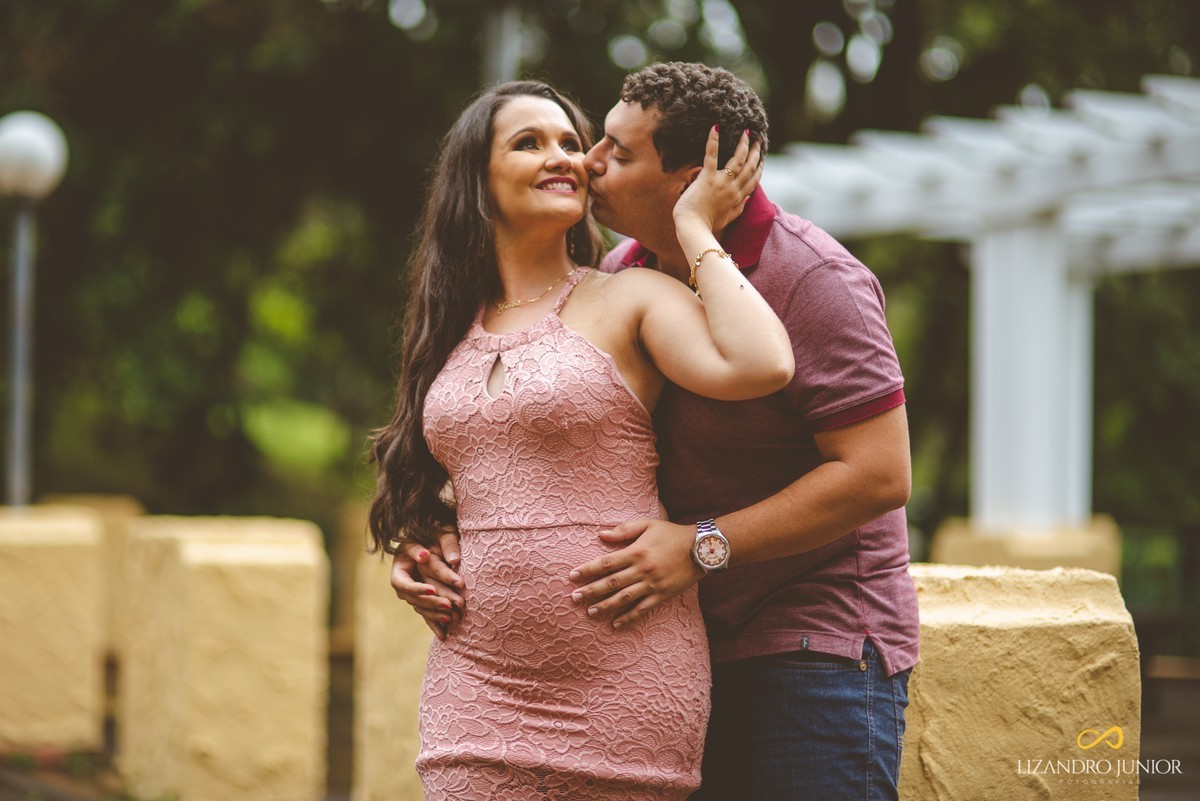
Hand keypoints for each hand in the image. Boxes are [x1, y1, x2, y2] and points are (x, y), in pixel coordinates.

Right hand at [389, 529, 465, 640]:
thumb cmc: (429, 534)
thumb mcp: (428, 535)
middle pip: (413, 599)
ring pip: (421, 609)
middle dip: (431, 603)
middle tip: (448, 605)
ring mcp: (412, 595)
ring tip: (451, 617)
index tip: (431, 589)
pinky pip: (427, 615)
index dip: (416, 588)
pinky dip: (435, 624)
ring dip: (435, 614)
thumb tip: (424, 556)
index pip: (403, 584)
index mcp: (399, 570)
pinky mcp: (422, 601)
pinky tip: (445, 635)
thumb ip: (424, 545)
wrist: (432, 541)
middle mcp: (403, 585)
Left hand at [568, 519, 703, 628]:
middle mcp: (642, 570)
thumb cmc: (672, 534)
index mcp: (636, 552)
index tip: (572, 576)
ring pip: (624, 598)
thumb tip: (601, 535)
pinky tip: (616, 624)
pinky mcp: (662, 595)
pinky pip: (642, 609)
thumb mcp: (648, 525)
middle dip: (590, 591)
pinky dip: (628, 617)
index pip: (606, 563)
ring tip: (590, 612)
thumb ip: (624, 530)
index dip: (587, 570)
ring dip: (605, 606)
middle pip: (611, 583)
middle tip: (574, 598)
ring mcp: (652, 584)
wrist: (701, 548)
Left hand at [673, 126, 762, 231]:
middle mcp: (733, 188)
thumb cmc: (707, 224)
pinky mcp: (707, 178)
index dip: (759, 168)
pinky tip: (715, 127)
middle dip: (755, 152)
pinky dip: (713, 141)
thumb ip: (739, 207)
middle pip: (750, 167)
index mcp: (738, 197)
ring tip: (746, 132)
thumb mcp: (728, 218)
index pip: (754, 180)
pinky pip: (711, 156)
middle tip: (758, 140)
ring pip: (738, 159)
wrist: (693, 227)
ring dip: (743, 144)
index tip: (762, 158)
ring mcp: (722, 182)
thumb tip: (748, 198)